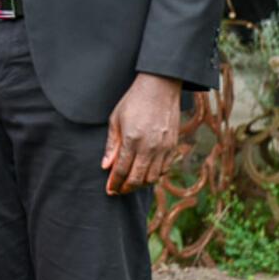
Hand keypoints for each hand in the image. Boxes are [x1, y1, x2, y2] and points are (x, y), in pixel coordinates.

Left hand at [102, 72, 182, 194]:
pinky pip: (164, 169)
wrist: (160, 88)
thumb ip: (112, 145)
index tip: (109, 190)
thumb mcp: (115, 119)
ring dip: (140, 184)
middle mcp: (149, 147)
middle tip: (118, 191)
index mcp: (132, 140)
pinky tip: (145, 174)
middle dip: (126, 188)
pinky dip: (154, 175)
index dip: (115, 183)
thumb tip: (106, 165)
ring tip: (130, 184)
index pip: (121, 170)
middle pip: (138, 178)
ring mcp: (164, 148)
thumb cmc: (134, 101)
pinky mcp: (173, 146)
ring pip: (153, 177)